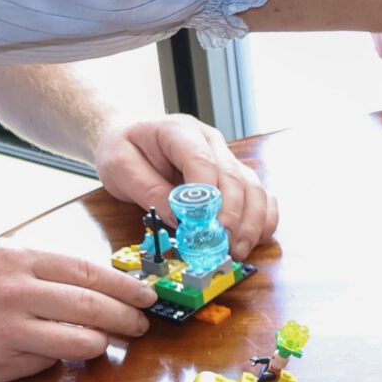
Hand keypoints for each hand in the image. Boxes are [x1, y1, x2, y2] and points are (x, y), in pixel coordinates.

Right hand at [0, 242, 154, 381]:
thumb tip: (91, 283)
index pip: (86, 272)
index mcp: (11, 257)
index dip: (125, 287)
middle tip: (142, 325)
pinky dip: (57, 359)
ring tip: (109, 341)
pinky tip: (55, 353)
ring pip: (78, 342)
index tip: (147, 296)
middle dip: (127, 319)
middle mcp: (10, 292)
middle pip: (92, 308)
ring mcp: (3, 331)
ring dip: (102, 344)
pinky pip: (44, 364)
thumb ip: (34, 266)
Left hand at [91, 114, 278, 258]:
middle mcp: (211, 142)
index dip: (207, 197)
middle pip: (234, 178)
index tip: (202, 227)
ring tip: (236, 250)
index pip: (202, 162)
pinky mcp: (235, 176)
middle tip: (222, 247)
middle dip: (231, 217)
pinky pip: (260, 197)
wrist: (129, 137)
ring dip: (250, 223)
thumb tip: (181, 221)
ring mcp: (227, 158)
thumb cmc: (124, 150)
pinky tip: (253, 239)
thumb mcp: (121, 167)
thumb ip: (149, 191)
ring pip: (253, 188)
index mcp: (180, 131)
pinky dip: (261, 219)